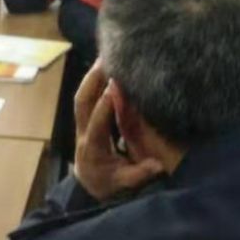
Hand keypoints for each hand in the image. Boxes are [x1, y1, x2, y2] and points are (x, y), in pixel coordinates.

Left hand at [72, 62, 163, 201]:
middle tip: (107, 57)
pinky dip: (96, 81)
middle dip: (92, 80)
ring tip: (108, 54)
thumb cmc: (109, 184)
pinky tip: (108, 67)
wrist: (90, 184)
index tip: (116, 86)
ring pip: (83, 96)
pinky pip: (88, 97)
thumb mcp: (124, 183)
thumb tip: (157, 166)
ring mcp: (82, 125)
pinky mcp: (86, 120)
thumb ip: (138, 175)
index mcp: (93, 148)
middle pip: (82, 102)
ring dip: (93, 76)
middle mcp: (83, 133)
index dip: (105, 105)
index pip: (97, 123)